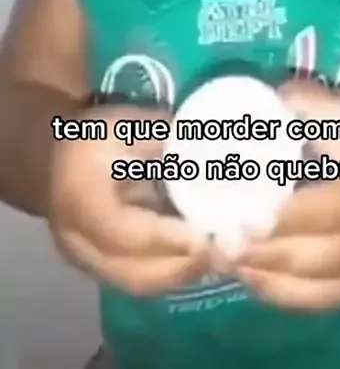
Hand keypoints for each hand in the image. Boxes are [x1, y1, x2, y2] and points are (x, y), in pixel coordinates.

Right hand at [47, 104, 207, 294]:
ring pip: (138, 282)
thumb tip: (207, 139)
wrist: (50, 161)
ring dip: (181, 275)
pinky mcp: (97, 268)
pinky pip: (137, 279)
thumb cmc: (89, 138)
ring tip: (219, 258)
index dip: (166, 238)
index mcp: (81, 201)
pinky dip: (170, 272)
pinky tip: (198, 258)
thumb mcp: (121, 124)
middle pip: (134, 272)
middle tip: (223, 253)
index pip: (123, 232)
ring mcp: (86, 261)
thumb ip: (160, 135)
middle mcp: (78, 241)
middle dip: (182, 268)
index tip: (206, 237)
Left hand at [233, 82, 339, 309]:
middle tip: (221, 242)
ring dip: (269, 275)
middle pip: (325, 255)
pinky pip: (323, 299)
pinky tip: (249, 275)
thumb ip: (311, 104)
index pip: (335, 208)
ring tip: (225, 258)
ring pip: (322, 284)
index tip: (243, 215)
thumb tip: (267, 99)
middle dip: (269, 253)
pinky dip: (283, 293)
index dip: (290, 217)